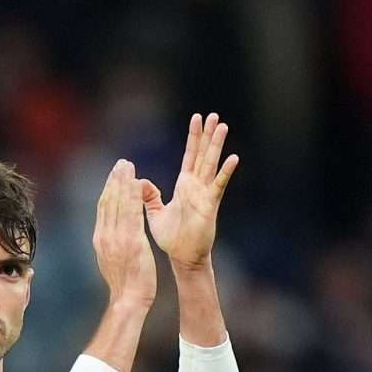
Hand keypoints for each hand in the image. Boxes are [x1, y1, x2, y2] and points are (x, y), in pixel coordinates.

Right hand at [91, 159, 157, 310]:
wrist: (128, 300)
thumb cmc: (126, 284)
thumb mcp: (113, 261)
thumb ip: (111, 245)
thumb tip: (111, 235)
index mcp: (100, 239)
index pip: (103, 209)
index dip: (108, 190)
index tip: (114, 176)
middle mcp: (105, 236)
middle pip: (108, 201)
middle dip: (114, 180)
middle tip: (121, 163)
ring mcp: (117, 238)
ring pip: (118, 203)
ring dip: (123, 182)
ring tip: (128, 166)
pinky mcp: (131, 241)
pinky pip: (131, 213)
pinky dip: (132, 195)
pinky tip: (137, 182)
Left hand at [144, 112, 238, 270]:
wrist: (182, 257)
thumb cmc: (171, 237)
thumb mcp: (155, 213)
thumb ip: (148, 196)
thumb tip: (138, 181)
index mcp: (184, 185)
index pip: (190, 155)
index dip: (193, 137)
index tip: (197, 118)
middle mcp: (196, 186)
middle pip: (203, 154)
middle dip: (208, 135)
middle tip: (215, 115)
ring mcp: (204, 194)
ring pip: (211, 164)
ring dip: (217, 145)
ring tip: (223, 126)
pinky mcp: (209, 205)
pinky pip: (218, 185)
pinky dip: (225, 172)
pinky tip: (233, 158)